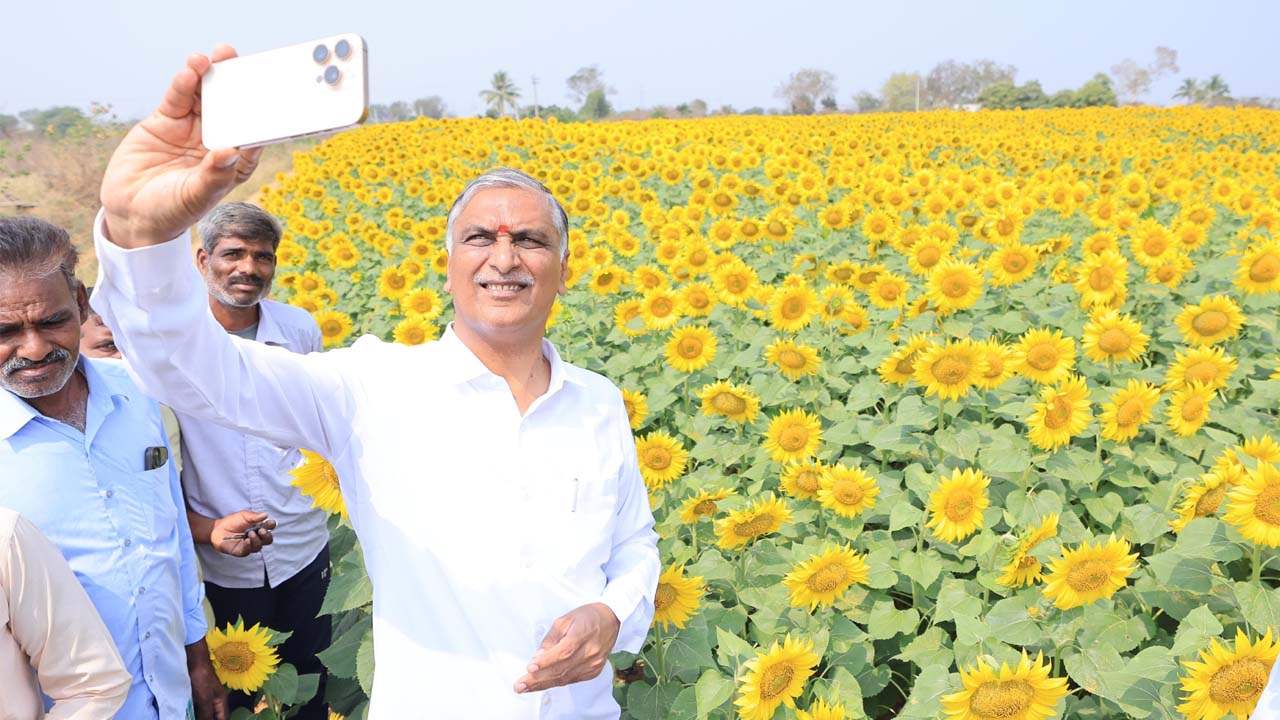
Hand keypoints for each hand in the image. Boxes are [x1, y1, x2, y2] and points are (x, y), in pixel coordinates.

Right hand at [99, 44, 263, 247]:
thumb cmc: (172, 210)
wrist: (131, 212)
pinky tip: (190, 71)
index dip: (261, 114)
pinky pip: (178, 98)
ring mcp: (192, 129)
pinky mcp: (166, 121)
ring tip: (213, 57)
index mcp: (234, 162)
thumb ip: (212, 175)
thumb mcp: (195, 196)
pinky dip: (184, 84)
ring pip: (205, 97)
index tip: (267, 96)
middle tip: (239, 61)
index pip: (252, 134)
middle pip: (231, 107)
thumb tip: (230, 151)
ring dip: (209, 76)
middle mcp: (216, 141)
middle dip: (236, 84)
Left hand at [187, 639, 227, 719]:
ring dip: (196, 716)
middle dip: (206, 719)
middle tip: (192, 719)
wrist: (193, 661)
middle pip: (212, 717)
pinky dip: (191, 713)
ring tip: (187, 717)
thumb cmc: (202, 679)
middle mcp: (214, 702)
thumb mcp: (205, 700)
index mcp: (220, 703)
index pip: (222, 719)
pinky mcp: (195, 695)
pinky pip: (195, 708)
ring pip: (203, 714)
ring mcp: (204, 698)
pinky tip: (184, 715)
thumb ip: (206, 715)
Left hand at [210, 510, 274, 556]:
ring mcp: (249, 546)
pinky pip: (247, 552)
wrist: (217, 528)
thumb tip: (266, 515)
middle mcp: (256, 538)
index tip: (269, 523)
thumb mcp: (244, 515)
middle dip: (266, 536)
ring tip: (250, 533)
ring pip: (259, 547)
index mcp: (259, 528)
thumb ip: (254, 516)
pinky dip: (248, 546)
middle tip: (261, 531)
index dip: (271, 526)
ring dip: (257, 540)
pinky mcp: (241, 551)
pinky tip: (246, 541)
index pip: (269, 528)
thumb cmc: (232, 521)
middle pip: (267, 540)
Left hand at [514, 603, 619, 693]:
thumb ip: (551, 638)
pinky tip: (543, 683)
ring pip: (565, 678)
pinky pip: (572, 680)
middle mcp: (590, 652)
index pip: (563, 652)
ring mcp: (593, 663)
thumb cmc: (588, 617)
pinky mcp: (594, 671)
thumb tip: (539, 656)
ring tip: (526, 687)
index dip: (546, 661)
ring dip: (544, 684)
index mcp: (582, 635)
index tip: (530, 667)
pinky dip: (556, 682)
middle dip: (538, 678)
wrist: (610, 620)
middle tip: (520, 684)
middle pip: (562, 669)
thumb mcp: (565, 619)